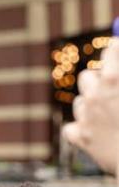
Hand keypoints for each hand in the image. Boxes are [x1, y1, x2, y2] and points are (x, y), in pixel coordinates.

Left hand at [62, 38, 118, 174]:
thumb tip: (117, 65)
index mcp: (115, 79)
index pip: (111, 49)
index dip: (117, 52)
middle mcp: (95, 94)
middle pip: (87, 76)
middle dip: (100, 80)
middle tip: (113, 89)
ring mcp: (85, 116)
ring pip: (80, 102)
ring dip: (91, 105)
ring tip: (109, 116)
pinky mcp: (78, 136)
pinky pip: (72, 127)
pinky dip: (81, 129)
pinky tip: (95, 133)